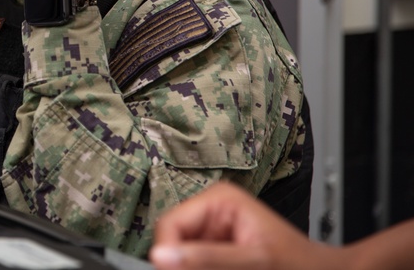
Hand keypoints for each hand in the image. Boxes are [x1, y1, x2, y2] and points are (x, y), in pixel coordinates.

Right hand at [149, 182, 334, 269]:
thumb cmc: (302, 265)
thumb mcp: (253, 262)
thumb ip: (206, 259)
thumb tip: (161, 257)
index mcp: (218, 200)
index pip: (169, 224)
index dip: (167, 253)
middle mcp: (212, 212)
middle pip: (173, 243)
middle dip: (182, 265)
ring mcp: (214, 232)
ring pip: (182, 258)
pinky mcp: (218, 251)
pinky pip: (195, 265)